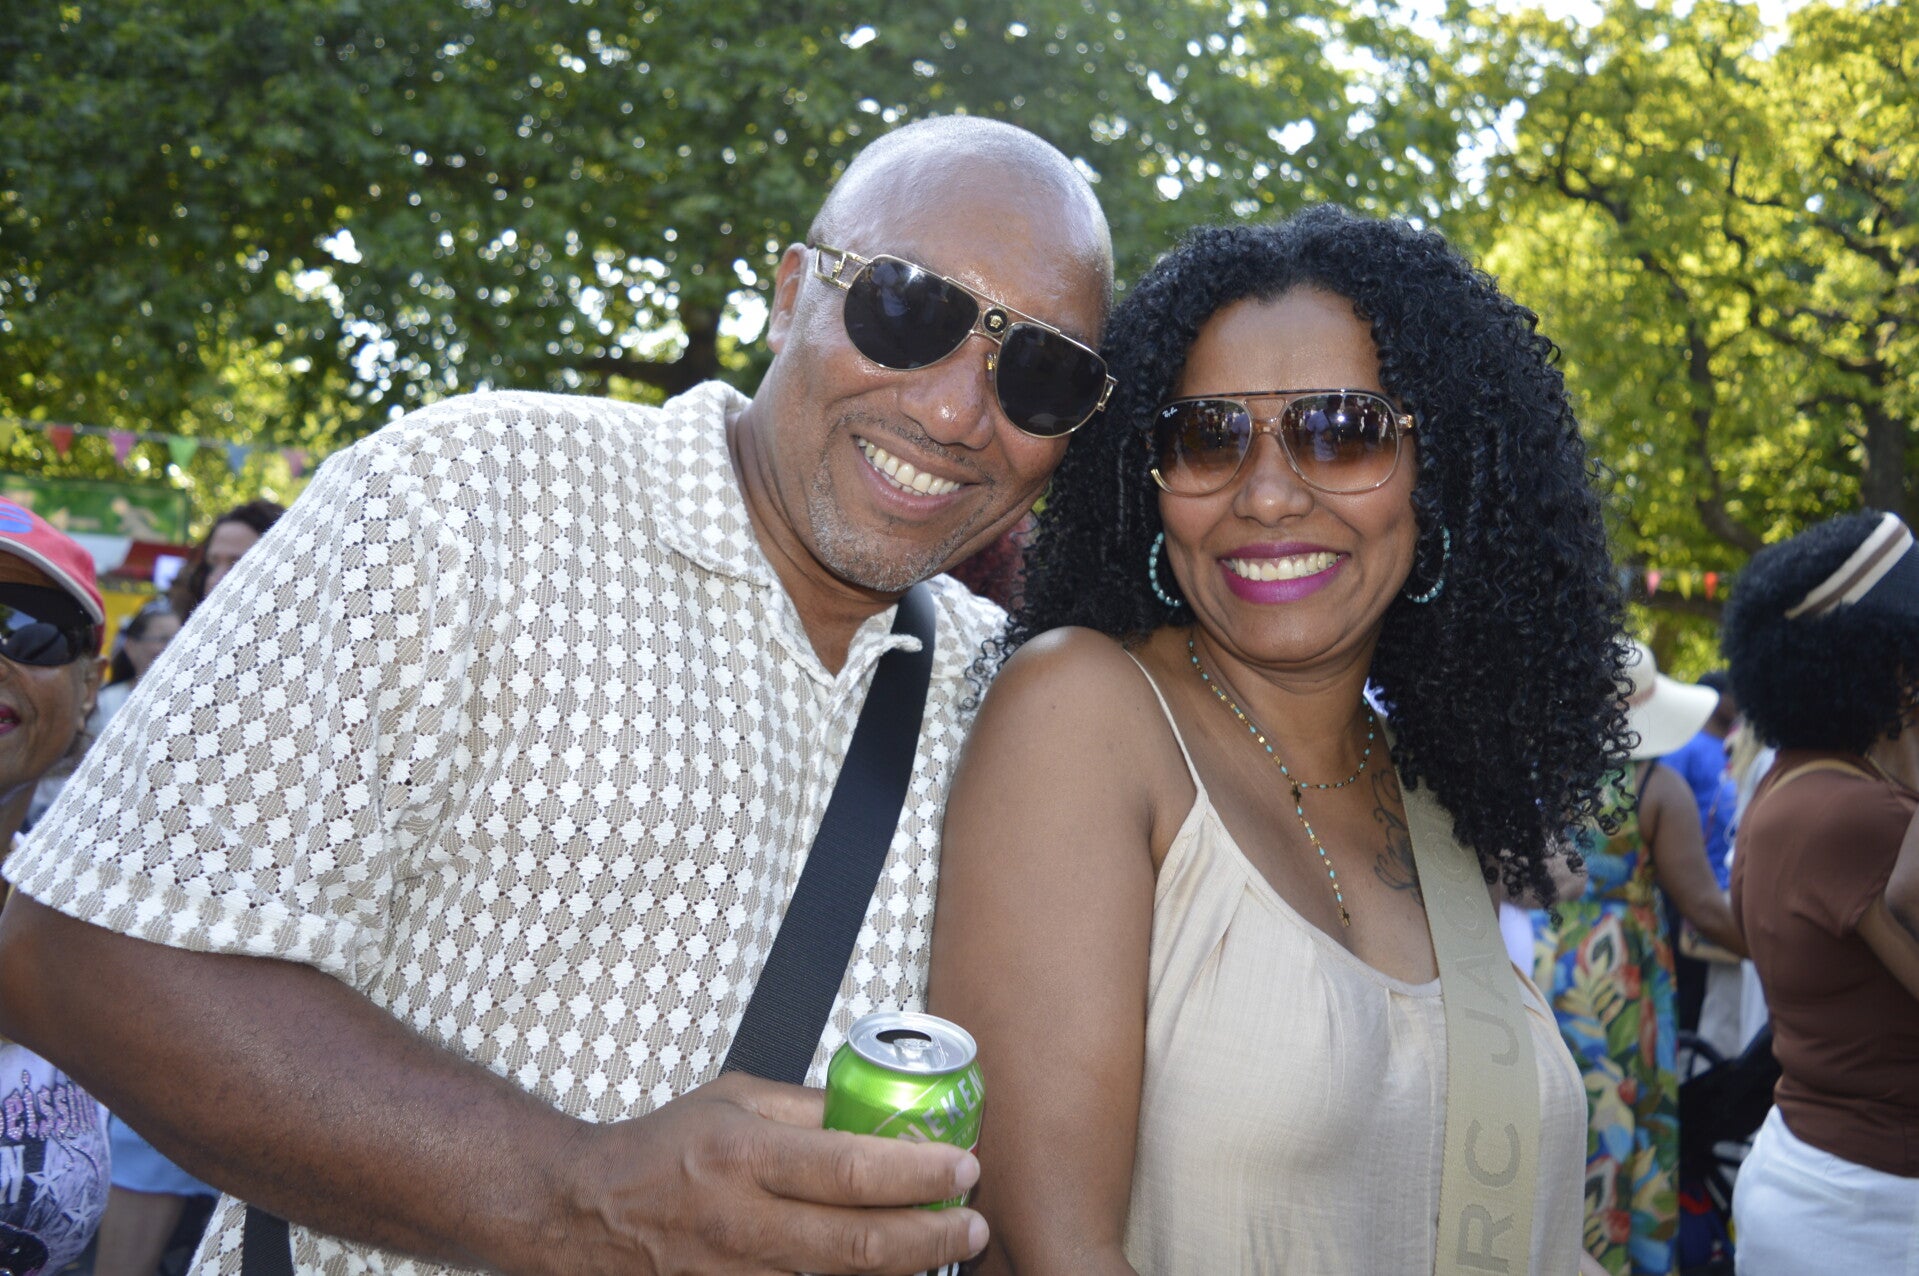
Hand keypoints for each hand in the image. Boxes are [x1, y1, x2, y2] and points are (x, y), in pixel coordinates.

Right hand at [534, 1071, 987, 1275]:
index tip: (963, 1165)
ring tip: (946, 1247)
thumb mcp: (735, 1100)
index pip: (849, 1170)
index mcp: (743, 1156)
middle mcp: (742, 1224)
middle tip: (973, 1223)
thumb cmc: (662, 1150)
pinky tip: (889, 1273)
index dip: (917, 1174)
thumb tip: (880, 1111)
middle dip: (932, 1238)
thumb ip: (808, 1108)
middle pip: (858, 1246)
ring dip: (904, 1270)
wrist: (586, 1213)